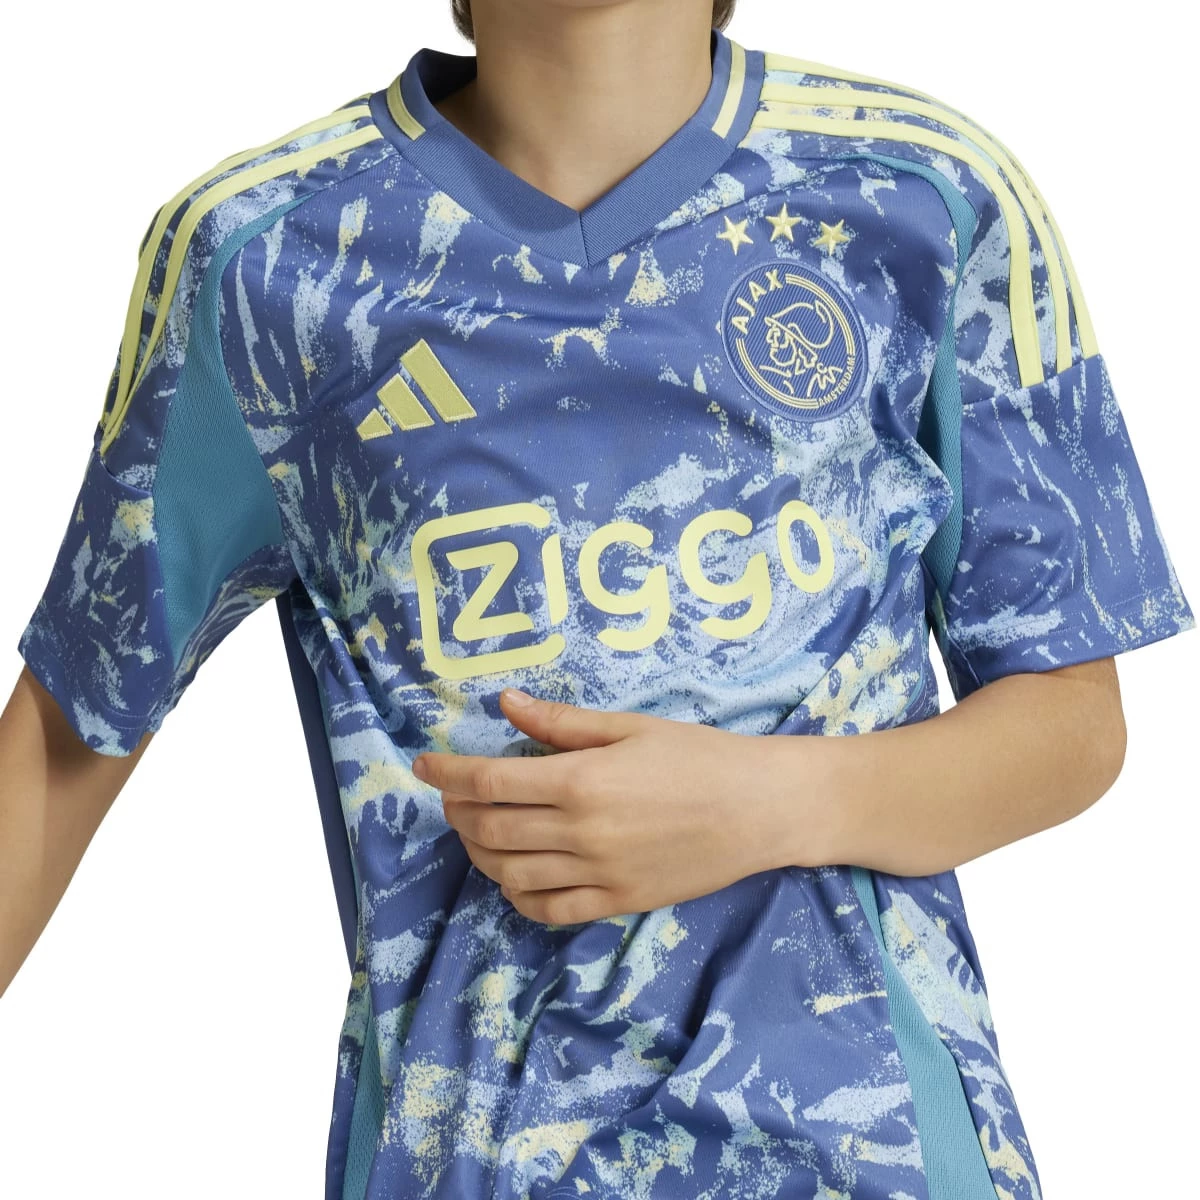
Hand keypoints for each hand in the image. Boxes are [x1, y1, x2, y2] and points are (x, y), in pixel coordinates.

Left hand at [411, 689, 788, 925]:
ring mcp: (599, 874)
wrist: (760, 808)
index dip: (446, 774)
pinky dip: (517, 895)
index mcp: (582, 780)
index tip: (423, 765)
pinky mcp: (617, 902)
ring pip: (510, 873)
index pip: (488, 781)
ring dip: (479, 852)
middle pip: (490, 829)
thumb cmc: (699, 756)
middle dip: (457, 812)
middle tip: (451, 796)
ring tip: (476, 831)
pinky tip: (514, 875)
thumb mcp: (630, 727)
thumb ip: (561, 723)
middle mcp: (581, 832)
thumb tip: (505, 705)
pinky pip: (548, 910)